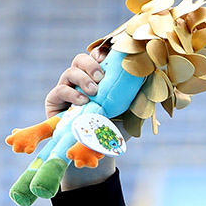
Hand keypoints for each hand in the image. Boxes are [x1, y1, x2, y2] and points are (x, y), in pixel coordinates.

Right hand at [47, 47, 123, 190]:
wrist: (96, 153)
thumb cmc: (114, 130)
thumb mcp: (130, 112)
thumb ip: (137, 95)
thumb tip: (151, 78)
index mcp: (98, 79)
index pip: (97, 59)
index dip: (101, 53)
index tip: (107, 57)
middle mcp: (81, 81)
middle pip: (80, 60)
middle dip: (91, 65)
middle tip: (101, 77)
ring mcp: (67, 89)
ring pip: (70, 72)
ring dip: (83, 79)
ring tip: (94, 92)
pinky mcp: (54, 101)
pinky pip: (60, 90)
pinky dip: (72, 93)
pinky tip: (83, 100)